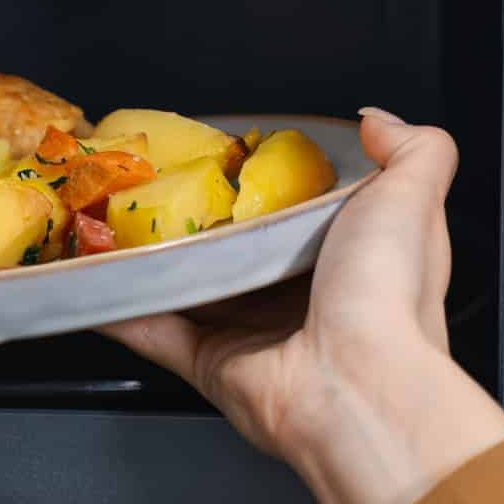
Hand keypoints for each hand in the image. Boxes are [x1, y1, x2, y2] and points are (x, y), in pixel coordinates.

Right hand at [103, 109, 503, 503]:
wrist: (357, 383)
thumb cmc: (388, 291)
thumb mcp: (412, 198)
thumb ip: (413, 149)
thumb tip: (378, 119)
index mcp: (346, 257)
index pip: (304, 211)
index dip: (272, 181)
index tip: (231, 150)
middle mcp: (298, 296)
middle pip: (238, 246)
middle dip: (200, 215)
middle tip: (159, 176)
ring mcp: (250, 332)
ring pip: (189, 285)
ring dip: (151, 256)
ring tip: (112, 214)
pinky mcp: (208, 363)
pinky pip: (153, 330)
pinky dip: (118, 307)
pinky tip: (89, 274)